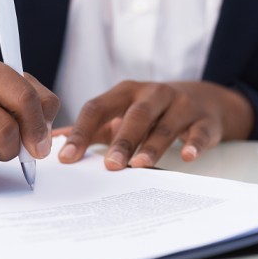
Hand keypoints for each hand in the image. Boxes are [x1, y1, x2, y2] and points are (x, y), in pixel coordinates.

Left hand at [54, 80, 253, 169]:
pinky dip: (194, 143)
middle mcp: (153, 94)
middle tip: (110, 166)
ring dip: (153, 145)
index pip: (97, 108)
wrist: (204, 99)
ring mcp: (181, 105)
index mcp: (125, 92)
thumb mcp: (120, 112)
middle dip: (122, 141)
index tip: (67, 158)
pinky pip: (200, 132)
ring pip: (166, 125)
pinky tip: (187, 157)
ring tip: (141, 166)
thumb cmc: (151, 111)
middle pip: (136, 115)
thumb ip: (91, 128)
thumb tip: (53, 142)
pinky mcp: (204, 120)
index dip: (81, 132)